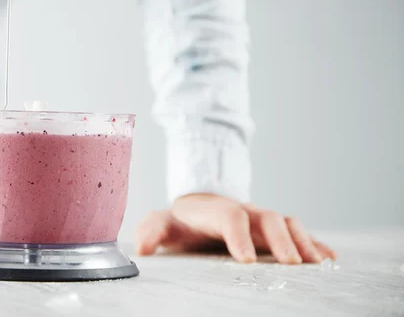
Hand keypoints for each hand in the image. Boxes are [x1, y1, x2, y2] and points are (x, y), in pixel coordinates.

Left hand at [136, 193, 336, 263]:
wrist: (199, 207)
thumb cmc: (181, 220)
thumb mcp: (161, 223)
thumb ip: (151, 232)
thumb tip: (141, 248)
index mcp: (215, 211)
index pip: (229, 217)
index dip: (238, 236)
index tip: (246, 260)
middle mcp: (244, 211)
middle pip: (267, 217)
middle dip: (280, 239)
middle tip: (292, 263)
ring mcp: (261, 218)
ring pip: (288, 222)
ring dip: (304, 240)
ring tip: (319, 263)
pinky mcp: (273, 229)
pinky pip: (299, 231)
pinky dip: (315, 242)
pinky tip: (330, 258)